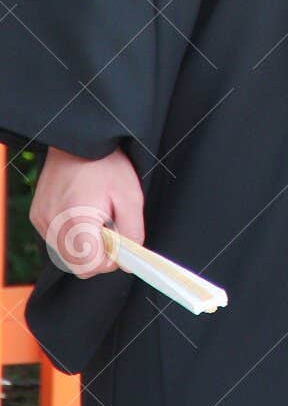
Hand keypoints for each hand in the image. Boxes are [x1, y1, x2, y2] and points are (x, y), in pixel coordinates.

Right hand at [30, 146, 144, 279]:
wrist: (80, 139)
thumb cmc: (107, 164)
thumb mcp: (131, 197)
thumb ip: (131, 233)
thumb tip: (128, 261)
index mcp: (77, 220)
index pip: (91, 267)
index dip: (110, 259)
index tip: (120, 240)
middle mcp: (53, 224)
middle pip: (78, 265)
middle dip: (98, 253)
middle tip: (110, 225)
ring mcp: (42, 220)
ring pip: (67, 255)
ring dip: (85, 244)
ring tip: (95, 214)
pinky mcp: (37, 216)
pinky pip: (57, 240)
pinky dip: (72, 234)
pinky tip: (81, 210)